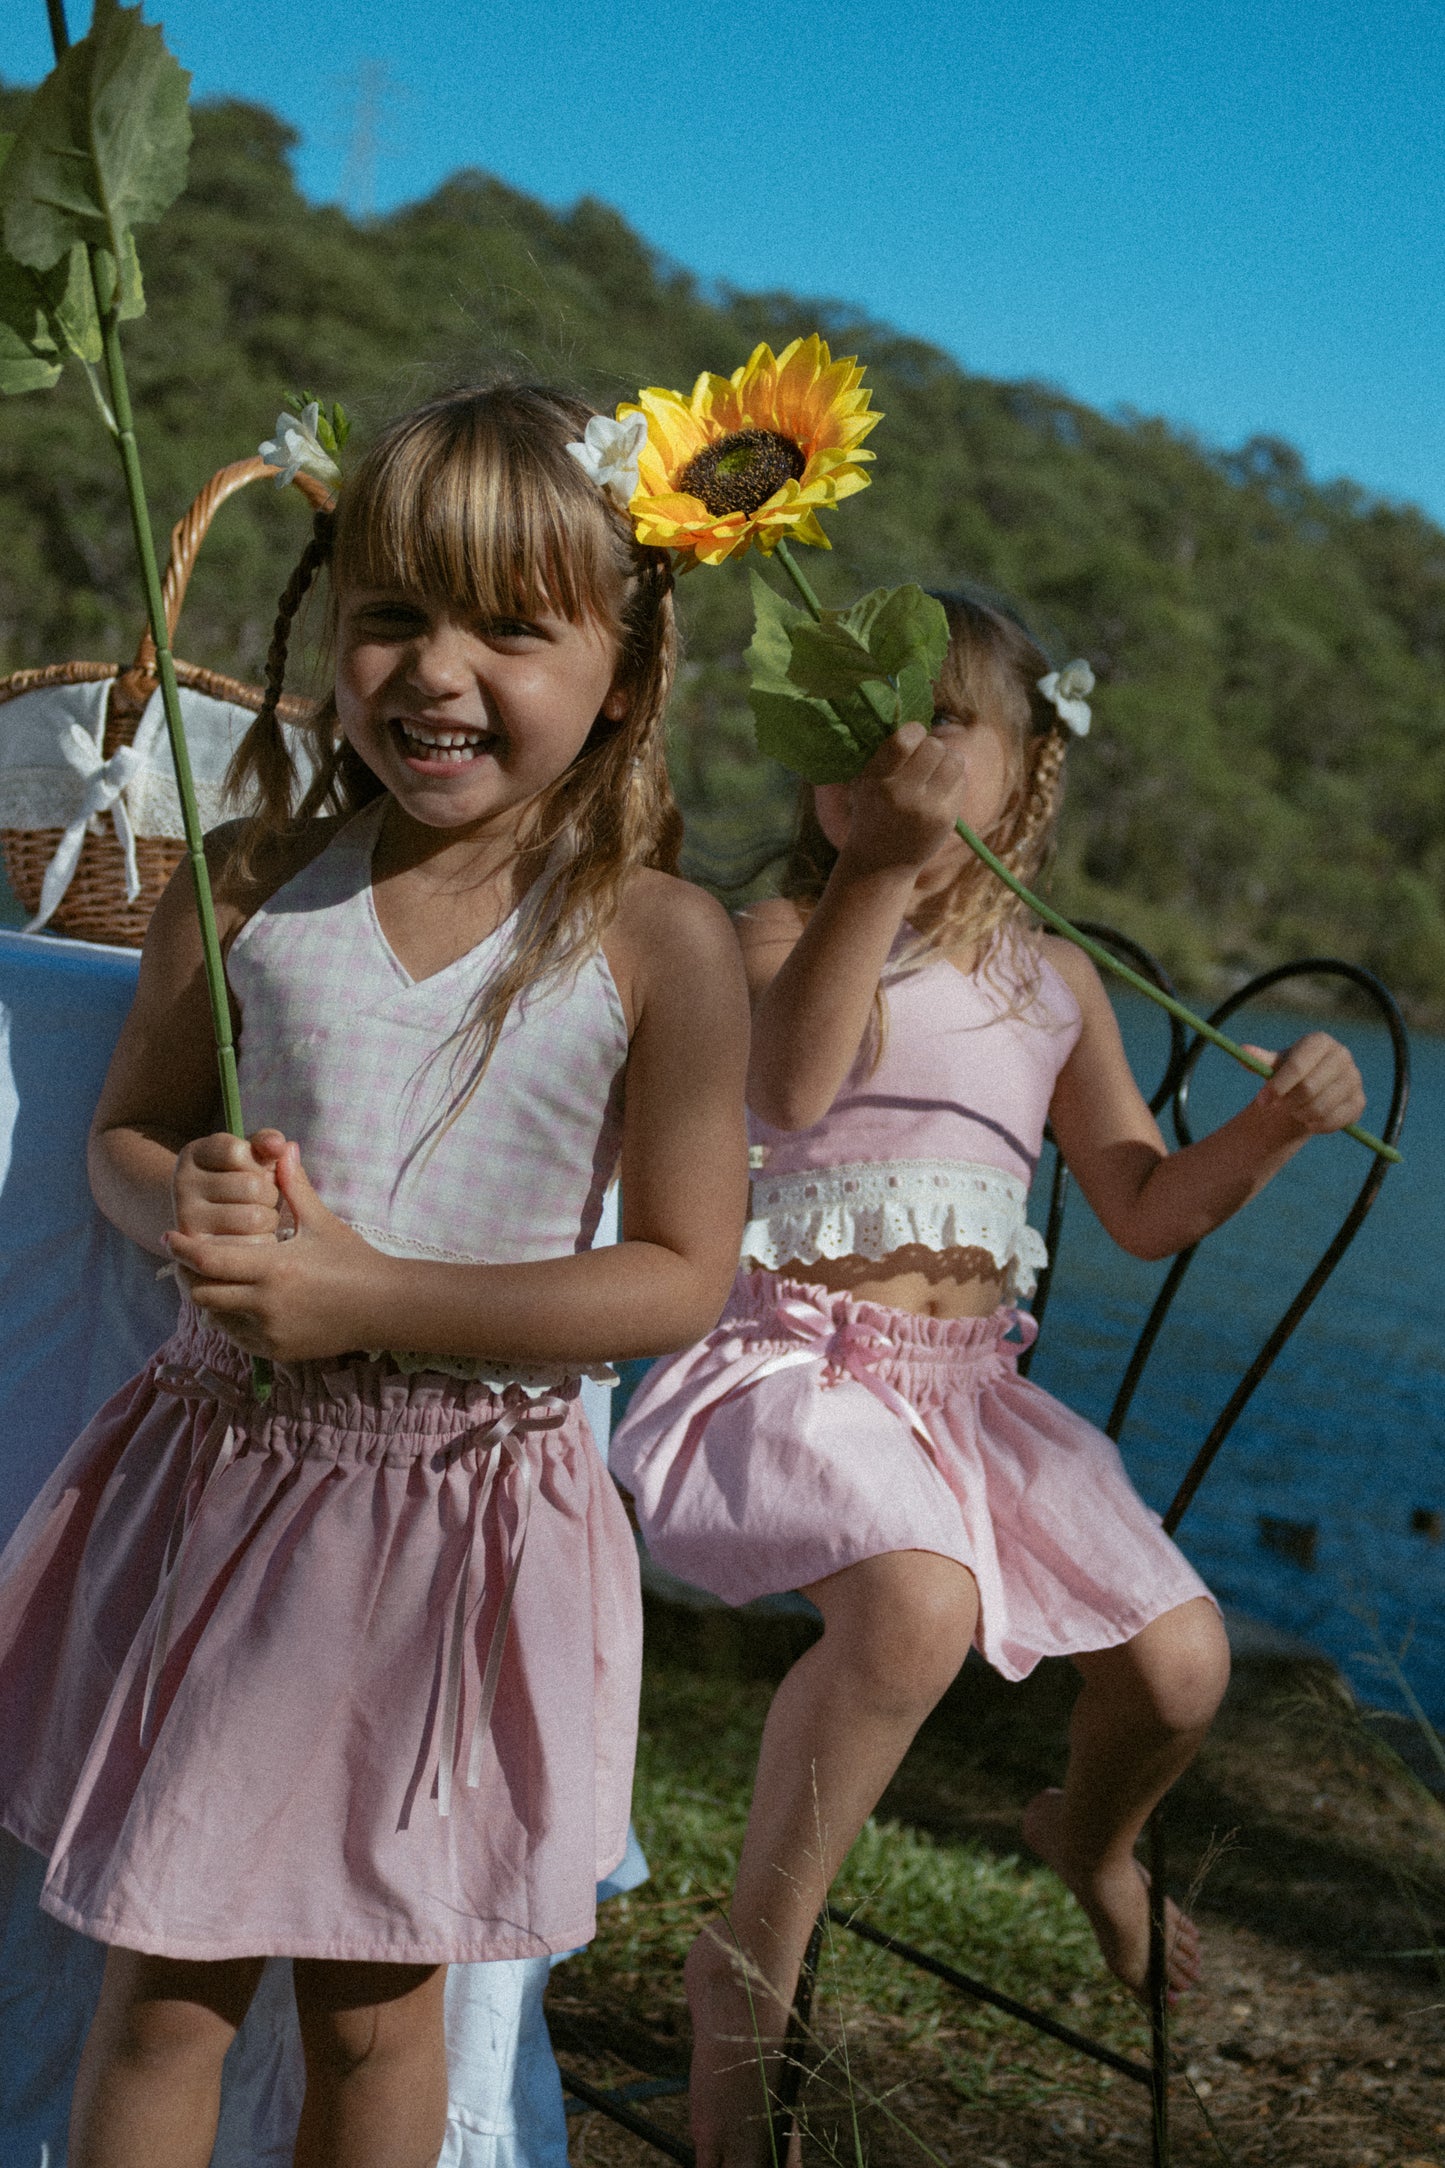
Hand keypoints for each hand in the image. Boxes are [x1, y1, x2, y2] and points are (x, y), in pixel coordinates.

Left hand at [166, 1142, 391, 1361]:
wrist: (384, 1307)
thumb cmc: (353, 1261)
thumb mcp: (322, 1222)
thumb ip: (294, 1187)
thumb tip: (283, 1147)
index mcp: (274, 1268)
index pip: (209, 1261)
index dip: (183, 1249)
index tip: (170, 1236)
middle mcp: (266, 1304)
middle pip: (201, 1293)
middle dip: (189, 1276)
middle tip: (188, 1259)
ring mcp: (270, 1332)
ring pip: (214, 1317)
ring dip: (208, 1298)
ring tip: (213, 1278)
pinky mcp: (276, 1351)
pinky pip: (235, 1335)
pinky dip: (229, 1318)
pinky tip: (239, 1300)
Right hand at [172, 1128, 287, 1239]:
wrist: (208, 1223)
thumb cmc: (240, 1182)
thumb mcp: (250, 1156)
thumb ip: (267, 1142)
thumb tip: (281, 1145)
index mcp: (195, 1154)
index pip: (238, 1152)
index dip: (260, 1163)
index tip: (255, 1169)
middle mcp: (182, 1184)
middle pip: (253, 1187)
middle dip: (270, 1194)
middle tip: (260, 1199)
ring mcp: (187, 1219)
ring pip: (255, 1218)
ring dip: (270, 1220)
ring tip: (257, 1218)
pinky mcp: (201, 1251)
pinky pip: (252, 1246)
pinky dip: (263, 1242)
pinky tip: (251, 1238)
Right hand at [819, 721, 973, 880]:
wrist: (880, 863)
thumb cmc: (872, 813)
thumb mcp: (864, 784)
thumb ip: (884, 754)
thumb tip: (914, 716)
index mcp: (875, 781)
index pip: (903, 739)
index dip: (913, 731)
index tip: (911, 737)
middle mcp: (901, 795)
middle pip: (934, 746)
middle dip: (930, 747)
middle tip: (922, 759)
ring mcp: (926, 809)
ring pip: (954, 760)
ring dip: (946, 760)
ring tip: (934, 771)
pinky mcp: (946, 819)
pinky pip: (960, 781)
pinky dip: (952, 781)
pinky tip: (938, 792)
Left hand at [1243, 1034, 1366, 1136]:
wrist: (1311, 1091)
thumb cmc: (1289, 1074)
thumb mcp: (1273, 1065)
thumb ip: (1259, 1060)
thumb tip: (1243, 1051)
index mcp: (1320, 1041)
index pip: (1297, 1065)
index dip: (1277, 1085)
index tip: (1261, 1101)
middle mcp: (1342, 1056)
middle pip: (1309, 1088)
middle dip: (1288, 1102)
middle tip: (1279, 1107)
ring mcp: (1354, 1079)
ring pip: (1320, 1106)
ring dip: (1300, 1114)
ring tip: (1294, 1111)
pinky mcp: (1359, 1102)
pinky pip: (1334, 1120)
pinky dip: (1315, 1125)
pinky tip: (1308, 1119)